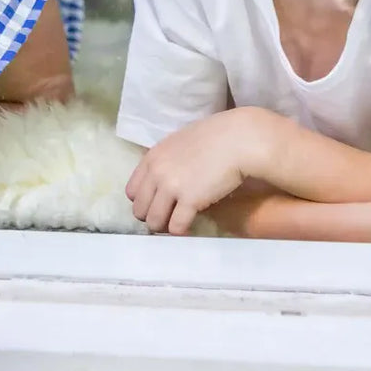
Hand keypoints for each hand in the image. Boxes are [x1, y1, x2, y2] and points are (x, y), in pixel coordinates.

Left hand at [126, 109, 263, 234]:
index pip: (132, 191)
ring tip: (178, 225)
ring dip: (165, 228)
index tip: (156, 205)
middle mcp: (156, 172)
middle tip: (168, 218)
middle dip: (152, 217)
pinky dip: (181, 232)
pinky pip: (176, 228)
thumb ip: (167, 161)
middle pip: (139, 209)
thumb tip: (163, 179)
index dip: (144, 201)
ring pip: (154, 222)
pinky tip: (190, 229)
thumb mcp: (180, 143)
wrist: (238, 139)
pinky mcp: (189, 201)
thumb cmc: (215, 137)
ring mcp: (171, 187)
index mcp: (152, 157)